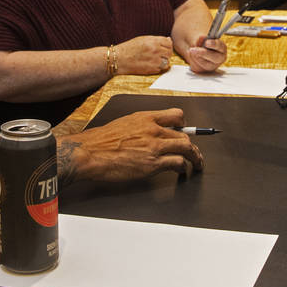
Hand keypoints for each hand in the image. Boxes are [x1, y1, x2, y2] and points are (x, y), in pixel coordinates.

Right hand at [62, 108, 203, 182]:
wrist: (90, 152)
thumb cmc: (101, 141)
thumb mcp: (124, 124)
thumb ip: (141, 127)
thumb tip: (151, 133)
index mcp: (146, 118)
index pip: (176, 114)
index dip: (184, 124)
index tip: (186, 131)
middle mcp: (154, 130)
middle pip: (185, 135)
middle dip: (193, 145)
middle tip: (195, 153)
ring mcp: (155, 147)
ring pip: (187, 148)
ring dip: (195, 157)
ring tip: (197, 164)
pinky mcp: (153, 164)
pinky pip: (177, 163)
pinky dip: (182, 167)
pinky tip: (181, 171)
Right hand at [115, 35, 173, 73]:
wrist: (119, 59)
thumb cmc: (129, 48)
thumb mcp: (142, 39)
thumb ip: (156, 40)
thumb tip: (168, 40)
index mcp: (153, 41)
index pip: (169, 43)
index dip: (167, 46)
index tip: (164, 48)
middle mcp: (155, 50)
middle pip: (169, 53)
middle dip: (166, 54)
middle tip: (159, 55)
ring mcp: (154, 60)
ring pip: (167, 62)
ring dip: (163, 62)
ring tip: (154, 61)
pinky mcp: (151, 69)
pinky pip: (161, 69)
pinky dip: (158, 68)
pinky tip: (150, 65)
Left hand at [185, 35, 225, 72]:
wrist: (197, 50)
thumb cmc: (202, 43)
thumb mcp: (202, 39)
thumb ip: (202, 38)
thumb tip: (202, 38)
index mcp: (222, 49)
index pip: (220, 46)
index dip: (214, 44)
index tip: (206, 43)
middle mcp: (220, 59)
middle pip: (215, 57)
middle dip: (204, 53)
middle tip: (193, 49)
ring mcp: (212, 66)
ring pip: (205, 63)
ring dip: (195, 56)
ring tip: (191, 50)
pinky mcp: (203, 70)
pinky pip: (197, 67)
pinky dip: (192, 60)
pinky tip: (192, 56)